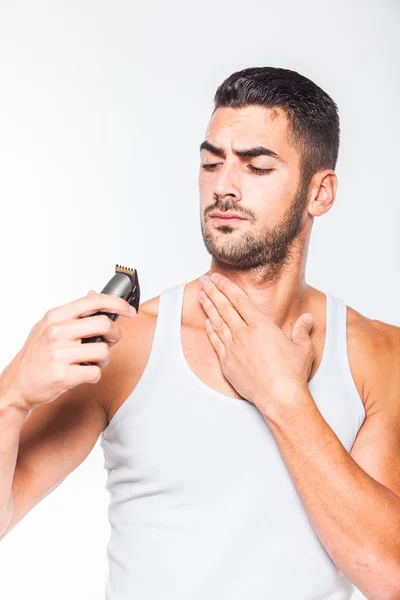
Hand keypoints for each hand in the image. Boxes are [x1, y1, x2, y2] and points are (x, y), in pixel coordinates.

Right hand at [0, 290, 136, 412]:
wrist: (16, 384)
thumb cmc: (35, 356)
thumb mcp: (47, 327)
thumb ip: (71, 313)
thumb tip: (92, 294)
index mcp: (55, 317)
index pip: (93, 301)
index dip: (117, 304)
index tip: (129, 310)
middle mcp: (57, 332)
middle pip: (104, 324)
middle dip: (115, 334)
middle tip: (109, 341)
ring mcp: (59, 354)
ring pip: (103, 351)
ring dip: (103, 359)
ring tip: (91, 362)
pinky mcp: (63, 375)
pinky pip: (95, 373)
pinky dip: (94, 375)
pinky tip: (83, 374)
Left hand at [198, 273, 315, 416]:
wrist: (279, 397)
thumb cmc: (292, 373)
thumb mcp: (302, 347)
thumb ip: (302, 330)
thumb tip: (307, 318)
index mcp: (261, 326)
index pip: (239, 300)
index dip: (226, 286)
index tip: (217, 277)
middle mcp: (244, 334)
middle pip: (224, 307)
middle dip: (213, 291)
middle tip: (203, 280)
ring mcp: (233, 348)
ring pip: (217, 322)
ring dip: (208, 307)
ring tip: (201, 296)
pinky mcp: (227, 364)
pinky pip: (215, 342)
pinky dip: (210, 331)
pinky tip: (207, 323)